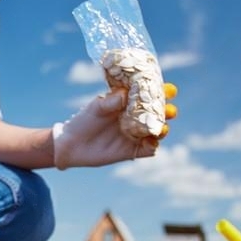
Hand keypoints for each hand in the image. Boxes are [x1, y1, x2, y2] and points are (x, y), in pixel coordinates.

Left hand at [52, 83, 178, 170]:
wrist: (72, 144)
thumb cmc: (84, 120)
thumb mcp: (96, 107)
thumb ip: (111, 101)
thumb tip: (125, 94)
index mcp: (130, 103)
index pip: (150, 96)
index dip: (162, 92)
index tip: (168, 90)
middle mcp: (137, 118)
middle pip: (159, 114)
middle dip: (167, 111)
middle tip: (169, 110)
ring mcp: (136, 135)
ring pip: (157, 131)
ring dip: (162, 128)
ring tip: (161, 127)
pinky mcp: (133, 151)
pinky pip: (149, 149)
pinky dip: (153, 146)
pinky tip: (151, 142)